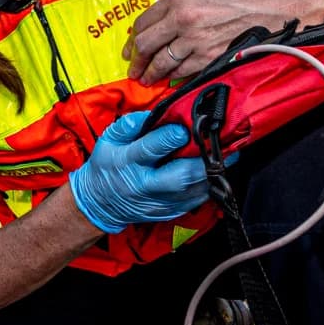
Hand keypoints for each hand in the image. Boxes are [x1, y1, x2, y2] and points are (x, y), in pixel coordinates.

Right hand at [67, 112, 209, 234]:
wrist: (101, 203)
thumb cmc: (108, 165)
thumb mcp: (109, 139)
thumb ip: (129, 124)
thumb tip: (154, 113)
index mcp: (127, 161)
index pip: (151, 149)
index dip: (171, 137)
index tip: (185, 128)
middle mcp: (144, 184)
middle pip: (179, 176)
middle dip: (202, 160)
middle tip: (216, 144)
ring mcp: (158, 201)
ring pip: (193, 190)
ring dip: (211, 173)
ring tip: (222, 156)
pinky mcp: (169, 211)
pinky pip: (196, 201)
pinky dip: (209, 185)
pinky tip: (213, 172)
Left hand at [124, 0, 323, 85]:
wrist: (277, 9)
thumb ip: (180, 8)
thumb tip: (159, 30)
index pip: (143, 22)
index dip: (133, 40)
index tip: (130, 51)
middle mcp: (183, 18)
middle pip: (145, 45)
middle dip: (137, 62)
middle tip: (135, 70)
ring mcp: (195, 40)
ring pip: (161, 63)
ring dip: (152, 74)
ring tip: (148, 80)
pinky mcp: (209, 58)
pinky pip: (183, 73)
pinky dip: (175, 79)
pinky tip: (171, 81)